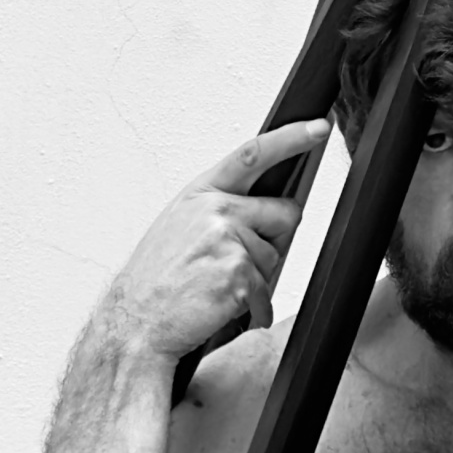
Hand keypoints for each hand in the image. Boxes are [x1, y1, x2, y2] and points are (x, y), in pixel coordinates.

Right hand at [98, 118, 329, 359]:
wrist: (133, 324)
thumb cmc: (156, 279)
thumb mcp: (181, 225)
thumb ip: (222, 208)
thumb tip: (268, 208)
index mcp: (202, 193)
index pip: (253, 154)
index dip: (291, 138)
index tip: (318, 128)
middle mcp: (216, 210)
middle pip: (285, 213)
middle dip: (275, 236)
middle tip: (238, 258)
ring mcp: (228, 241)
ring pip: (274, 258)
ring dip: (254, 279)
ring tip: (214, 286)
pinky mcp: (238, 276)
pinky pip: (265, 293)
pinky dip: (251, 309)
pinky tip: (219, 307)